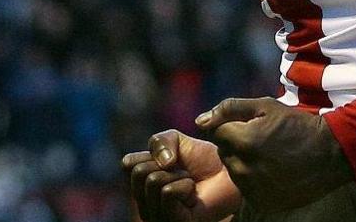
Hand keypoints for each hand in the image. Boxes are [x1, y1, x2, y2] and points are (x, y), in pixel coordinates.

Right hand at [122, 129, 240, 221]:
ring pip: (153, 181)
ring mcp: (156, 215)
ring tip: (189, 184)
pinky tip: (193, 195)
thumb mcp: (175, 140)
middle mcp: (144, 202)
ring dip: (178, 176)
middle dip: (166, 165)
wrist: (227, 174)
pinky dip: (184, 186)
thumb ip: (159, 141)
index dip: (152, 154)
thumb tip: (163, 164)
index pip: (128, 163)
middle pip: (139, 172)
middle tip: (182, 173)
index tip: (171, 159)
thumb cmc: (202, 159)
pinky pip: (167, 192)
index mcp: (140, 183)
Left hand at [196, 97, 354, 211]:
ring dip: (244, 163)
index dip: (234, 127)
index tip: (254, 127)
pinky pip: (247, 189)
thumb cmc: (297, 125)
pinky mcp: (262, 202)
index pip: (218, 133)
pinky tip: (273, 171)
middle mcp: (245, 168)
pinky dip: (255, 180)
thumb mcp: (267, 106)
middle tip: (262, 141)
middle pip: (225, 153)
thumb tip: (200, 121)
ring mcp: (253, 188)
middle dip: (237, 145)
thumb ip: (230, 109)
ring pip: (234, 172)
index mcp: (244, 141)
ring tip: (269, 156)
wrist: (330, 154)